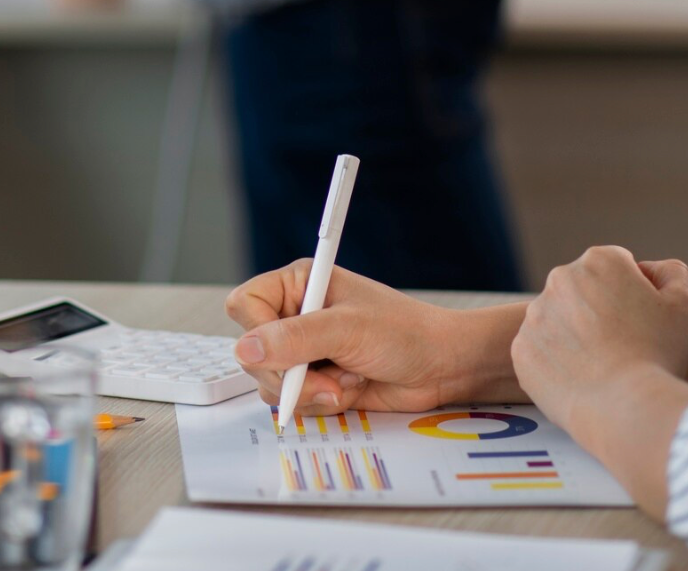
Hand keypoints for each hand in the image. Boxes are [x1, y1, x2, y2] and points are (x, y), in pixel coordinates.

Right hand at [226, 261, 522, 414]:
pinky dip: (321, 403)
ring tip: (347, 381)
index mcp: (299, 285)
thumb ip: (296, 338)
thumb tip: (247, 348)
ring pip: (271, 382)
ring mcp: (304, 352)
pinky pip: (295, 401)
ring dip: (309, 391)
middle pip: (253, 352)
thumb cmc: (406, 333)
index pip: (246, 305)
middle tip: (325, 379)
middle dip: (289, 374)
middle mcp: (295, 317)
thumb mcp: (348, 329)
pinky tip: (351, 389)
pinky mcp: (315, 381)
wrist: (441, 368)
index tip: (279, 351)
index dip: (256, 331)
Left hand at [512, 248, 687, 427]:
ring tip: (602, 365)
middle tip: (623, 346)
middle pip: (583, 291)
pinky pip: (541, 351)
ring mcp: (535, 315)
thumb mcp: (684, 304)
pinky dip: (557, 363)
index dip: (634, 295)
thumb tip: (649, 270)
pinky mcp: (521, 349)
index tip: (642, 323)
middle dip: (600, 310)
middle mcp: (559, 279)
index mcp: (599, 261)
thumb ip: (671, 273)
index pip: (617, 268)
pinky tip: (581, 379)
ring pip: (559, 320)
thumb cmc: (658, 354)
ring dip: (575, 335)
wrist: (626, 407)